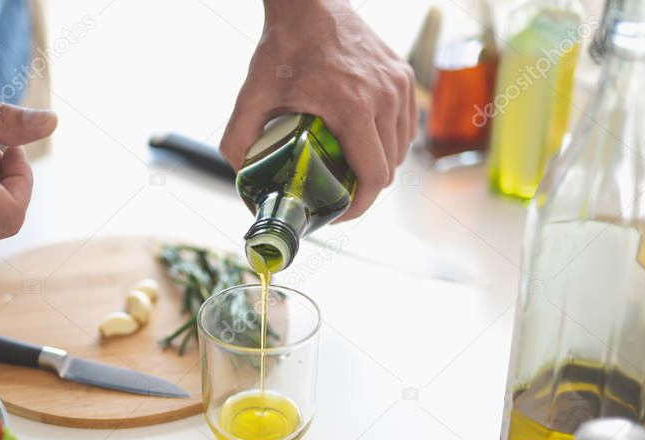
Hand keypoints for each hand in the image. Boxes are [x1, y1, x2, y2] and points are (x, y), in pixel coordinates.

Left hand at [220, 0, 415, 220]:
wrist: (310, 2)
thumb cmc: (283, 47)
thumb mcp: (252, 94)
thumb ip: (239, 137)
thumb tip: (240, 176)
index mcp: (353, 108)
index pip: (374, 177)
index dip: (359, 207)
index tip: (338, 213)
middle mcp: (384, 98)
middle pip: (389, 168)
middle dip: (364, 190)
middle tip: (337, 194)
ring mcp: (399, 86)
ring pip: (401, 149)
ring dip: (378, 166)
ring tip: (350, 170)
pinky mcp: (404, 76)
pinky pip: (406, 126)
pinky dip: (389, 142)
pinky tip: (365, 143)